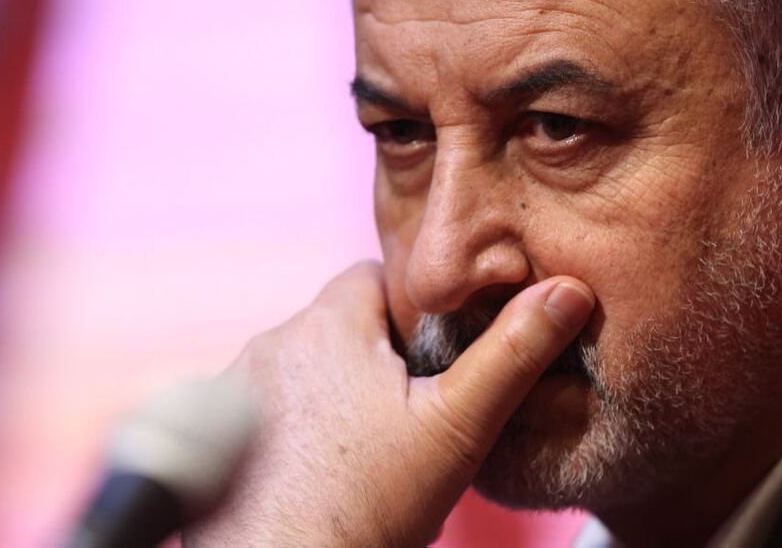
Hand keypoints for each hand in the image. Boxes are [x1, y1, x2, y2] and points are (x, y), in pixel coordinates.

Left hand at [183, 261, 594, 547]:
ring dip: (335, 388)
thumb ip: (514, 352)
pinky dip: (297, 424)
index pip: (378, 276)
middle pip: (342, 323)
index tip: (437, 356)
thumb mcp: (458, 426)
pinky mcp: (213, 436)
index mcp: (329, 322)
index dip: (416, 310)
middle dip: (376, 353)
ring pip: (307, 366)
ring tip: (370, 445)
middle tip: (413, 409)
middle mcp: (272, 343)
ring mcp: (235, 390)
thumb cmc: (369, 506)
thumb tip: (568, 292)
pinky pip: (270, 406)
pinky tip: (325, 467)